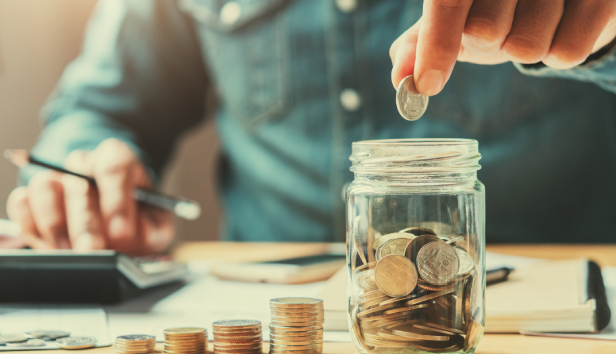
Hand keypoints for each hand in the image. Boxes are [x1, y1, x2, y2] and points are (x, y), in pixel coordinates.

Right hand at [6, 138, 172, 254]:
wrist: (115, 216)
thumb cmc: (136, 218)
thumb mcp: (155, 223)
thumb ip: (152, 227)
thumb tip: (137, 232)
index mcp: (118, 160)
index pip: (114, 166)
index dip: (117, 200)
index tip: (120, 230)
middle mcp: (84, 163)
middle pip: (78, 183)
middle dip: (85, 223)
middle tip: (93, 250)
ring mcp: (56, 176)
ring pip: (44, 186)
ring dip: (56, 225)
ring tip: (71, 252)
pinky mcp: (31, 196)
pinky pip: (21, 202)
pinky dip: (32, 224)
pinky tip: (51, 245)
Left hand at [390, 0, 615, 94]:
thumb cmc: (501, 5)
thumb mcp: (455, 18)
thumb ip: (421, 43)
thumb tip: (400, 76)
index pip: (447, 1)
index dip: (434, 45)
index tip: (427, 85)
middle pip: (486, 30)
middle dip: (488, 42)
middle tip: (500, 24)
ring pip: (527, 45)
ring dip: (524, 48)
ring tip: (534, 22)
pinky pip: (567, 52)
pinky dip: (558, 54)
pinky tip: (562, 27)